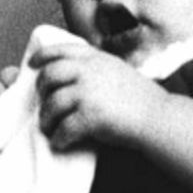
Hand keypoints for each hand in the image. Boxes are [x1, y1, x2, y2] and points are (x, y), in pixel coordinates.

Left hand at [29, 40, 167, 149]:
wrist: (160, 118)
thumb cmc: (140, 97)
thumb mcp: (116, 69)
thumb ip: (95, 66)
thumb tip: (69, 71)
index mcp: (95, 58)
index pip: (59, 50)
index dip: (42, 56)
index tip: (32, 64)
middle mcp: (88, 71)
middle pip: (49, 76)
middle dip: (41, 91)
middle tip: (43, 103)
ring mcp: (88, 93)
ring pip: (52, 104)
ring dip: (46, 119)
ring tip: (48, 127)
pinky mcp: (90, 117)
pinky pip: (64, 128)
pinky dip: (58, 138)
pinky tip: (59, 142)